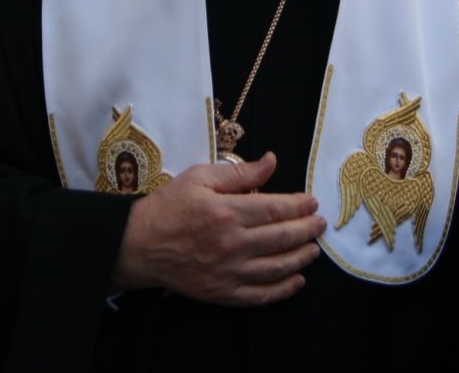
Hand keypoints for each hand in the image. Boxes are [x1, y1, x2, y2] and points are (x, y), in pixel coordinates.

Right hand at [111, 151, 325, 305]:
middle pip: (281, 238)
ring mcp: (227, 272)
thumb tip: (272, 162)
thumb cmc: (169, 206)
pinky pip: (260, 295)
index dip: (299, 206)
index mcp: (226, 212)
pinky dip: (282, 290)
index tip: (312, 202)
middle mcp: (231, 244)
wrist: (139, 245)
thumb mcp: (200, 177)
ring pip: (276, 268)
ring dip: (300, 258)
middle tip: (320, 224)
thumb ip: (240, 173)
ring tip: (313, 250)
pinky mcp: (222, 293)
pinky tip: (296, 280)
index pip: (275, 209)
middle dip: (307, 230)